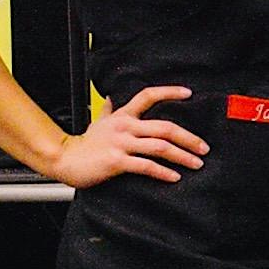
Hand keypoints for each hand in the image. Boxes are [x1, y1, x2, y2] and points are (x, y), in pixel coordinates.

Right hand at [47, 86, 206, 187]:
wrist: (64, 159)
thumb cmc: (85, 143)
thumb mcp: (98, 122)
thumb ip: (109, 110)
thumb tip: (112, 98)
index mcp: (123, 116)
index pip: (147, 96)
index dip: (169, 92)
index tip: (189, 93)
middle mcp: (125, 127)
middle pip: (165, 127)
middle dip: (189, 138)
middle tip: (204, 148)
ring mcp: (121, 144)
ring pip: (160, 147)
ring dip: (183, 156)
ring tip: (197, 164)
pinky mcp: (117, 161)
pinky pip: (146, 166)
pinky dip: (163, 172)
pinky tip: (175, 177)